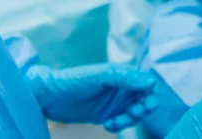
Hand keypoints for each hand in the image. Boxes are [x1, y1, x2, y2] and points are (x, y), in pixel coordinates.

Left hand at [26, 64, 158, 132]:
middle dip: (143, 109)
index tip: (146, 104)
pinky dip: (119, 126)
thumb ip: (127, 78)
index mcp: (125, 75)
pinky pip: (122, 122)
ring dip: (130, 120)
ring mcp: (116, 102)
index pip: (149, 84)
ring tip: (115, 122)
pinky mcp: (108, 114)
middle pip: (146, 100)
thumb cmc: (75, 80)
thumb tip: (151, 82)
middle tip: (132, 113)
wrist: (49, 97)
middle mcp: (124, 88)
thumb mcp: (102, 76)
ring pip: (135, 113)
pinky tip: (107, 125)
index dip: (152, 94)